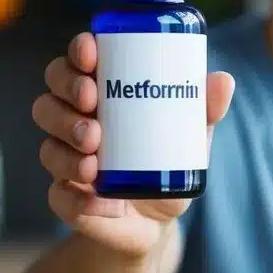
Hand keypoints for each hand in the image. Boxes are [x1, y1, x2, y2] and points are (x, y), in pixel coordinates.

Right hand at [32, 32, 234, 257]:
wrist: (157, 220)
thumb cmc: (166, 163)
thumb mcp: (190, 136)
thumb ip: (205, 109)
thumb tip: (224, 80)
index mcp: (97, 97)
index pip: (74, 64)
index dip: (76, 52)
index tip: (90, 53)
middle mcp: (73, 125)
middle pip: (50, 98)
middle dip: (66, 93)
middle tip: (92, 100)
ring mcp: (66, 163)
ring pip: (48, 145)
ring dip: (67, 142)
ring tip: (93, 150)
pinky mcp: (67, 201)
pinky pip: (60, 197)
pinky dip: (79, 197)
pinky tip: (99, 197)